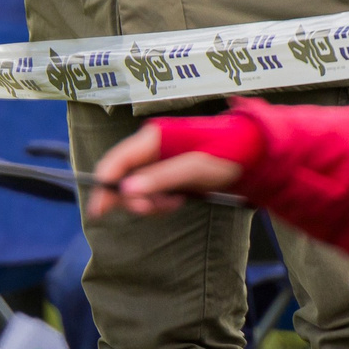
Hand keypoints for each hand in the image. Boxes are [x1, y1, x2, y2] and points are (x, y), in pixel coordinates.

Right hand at [86, 125, 245, 217]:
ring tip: (174, 203)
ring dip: (150, 202)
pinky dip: (159, 202)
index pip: (117, 160)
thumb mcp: (194, 168)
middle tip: (151, 209)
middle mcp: (151, 147)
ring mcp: (158, 161)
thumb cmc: (225, 153)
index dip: (103, 183)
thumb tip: (125, 190)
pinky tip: (177, 201)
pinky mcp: (166, 174)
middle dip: (133, 198)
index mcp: (153, 138)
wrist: (251, 155)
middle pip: (122, 177)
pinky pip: (150, 192)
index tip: (97, 211)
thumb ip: (160, 178)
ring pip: (136, 188)